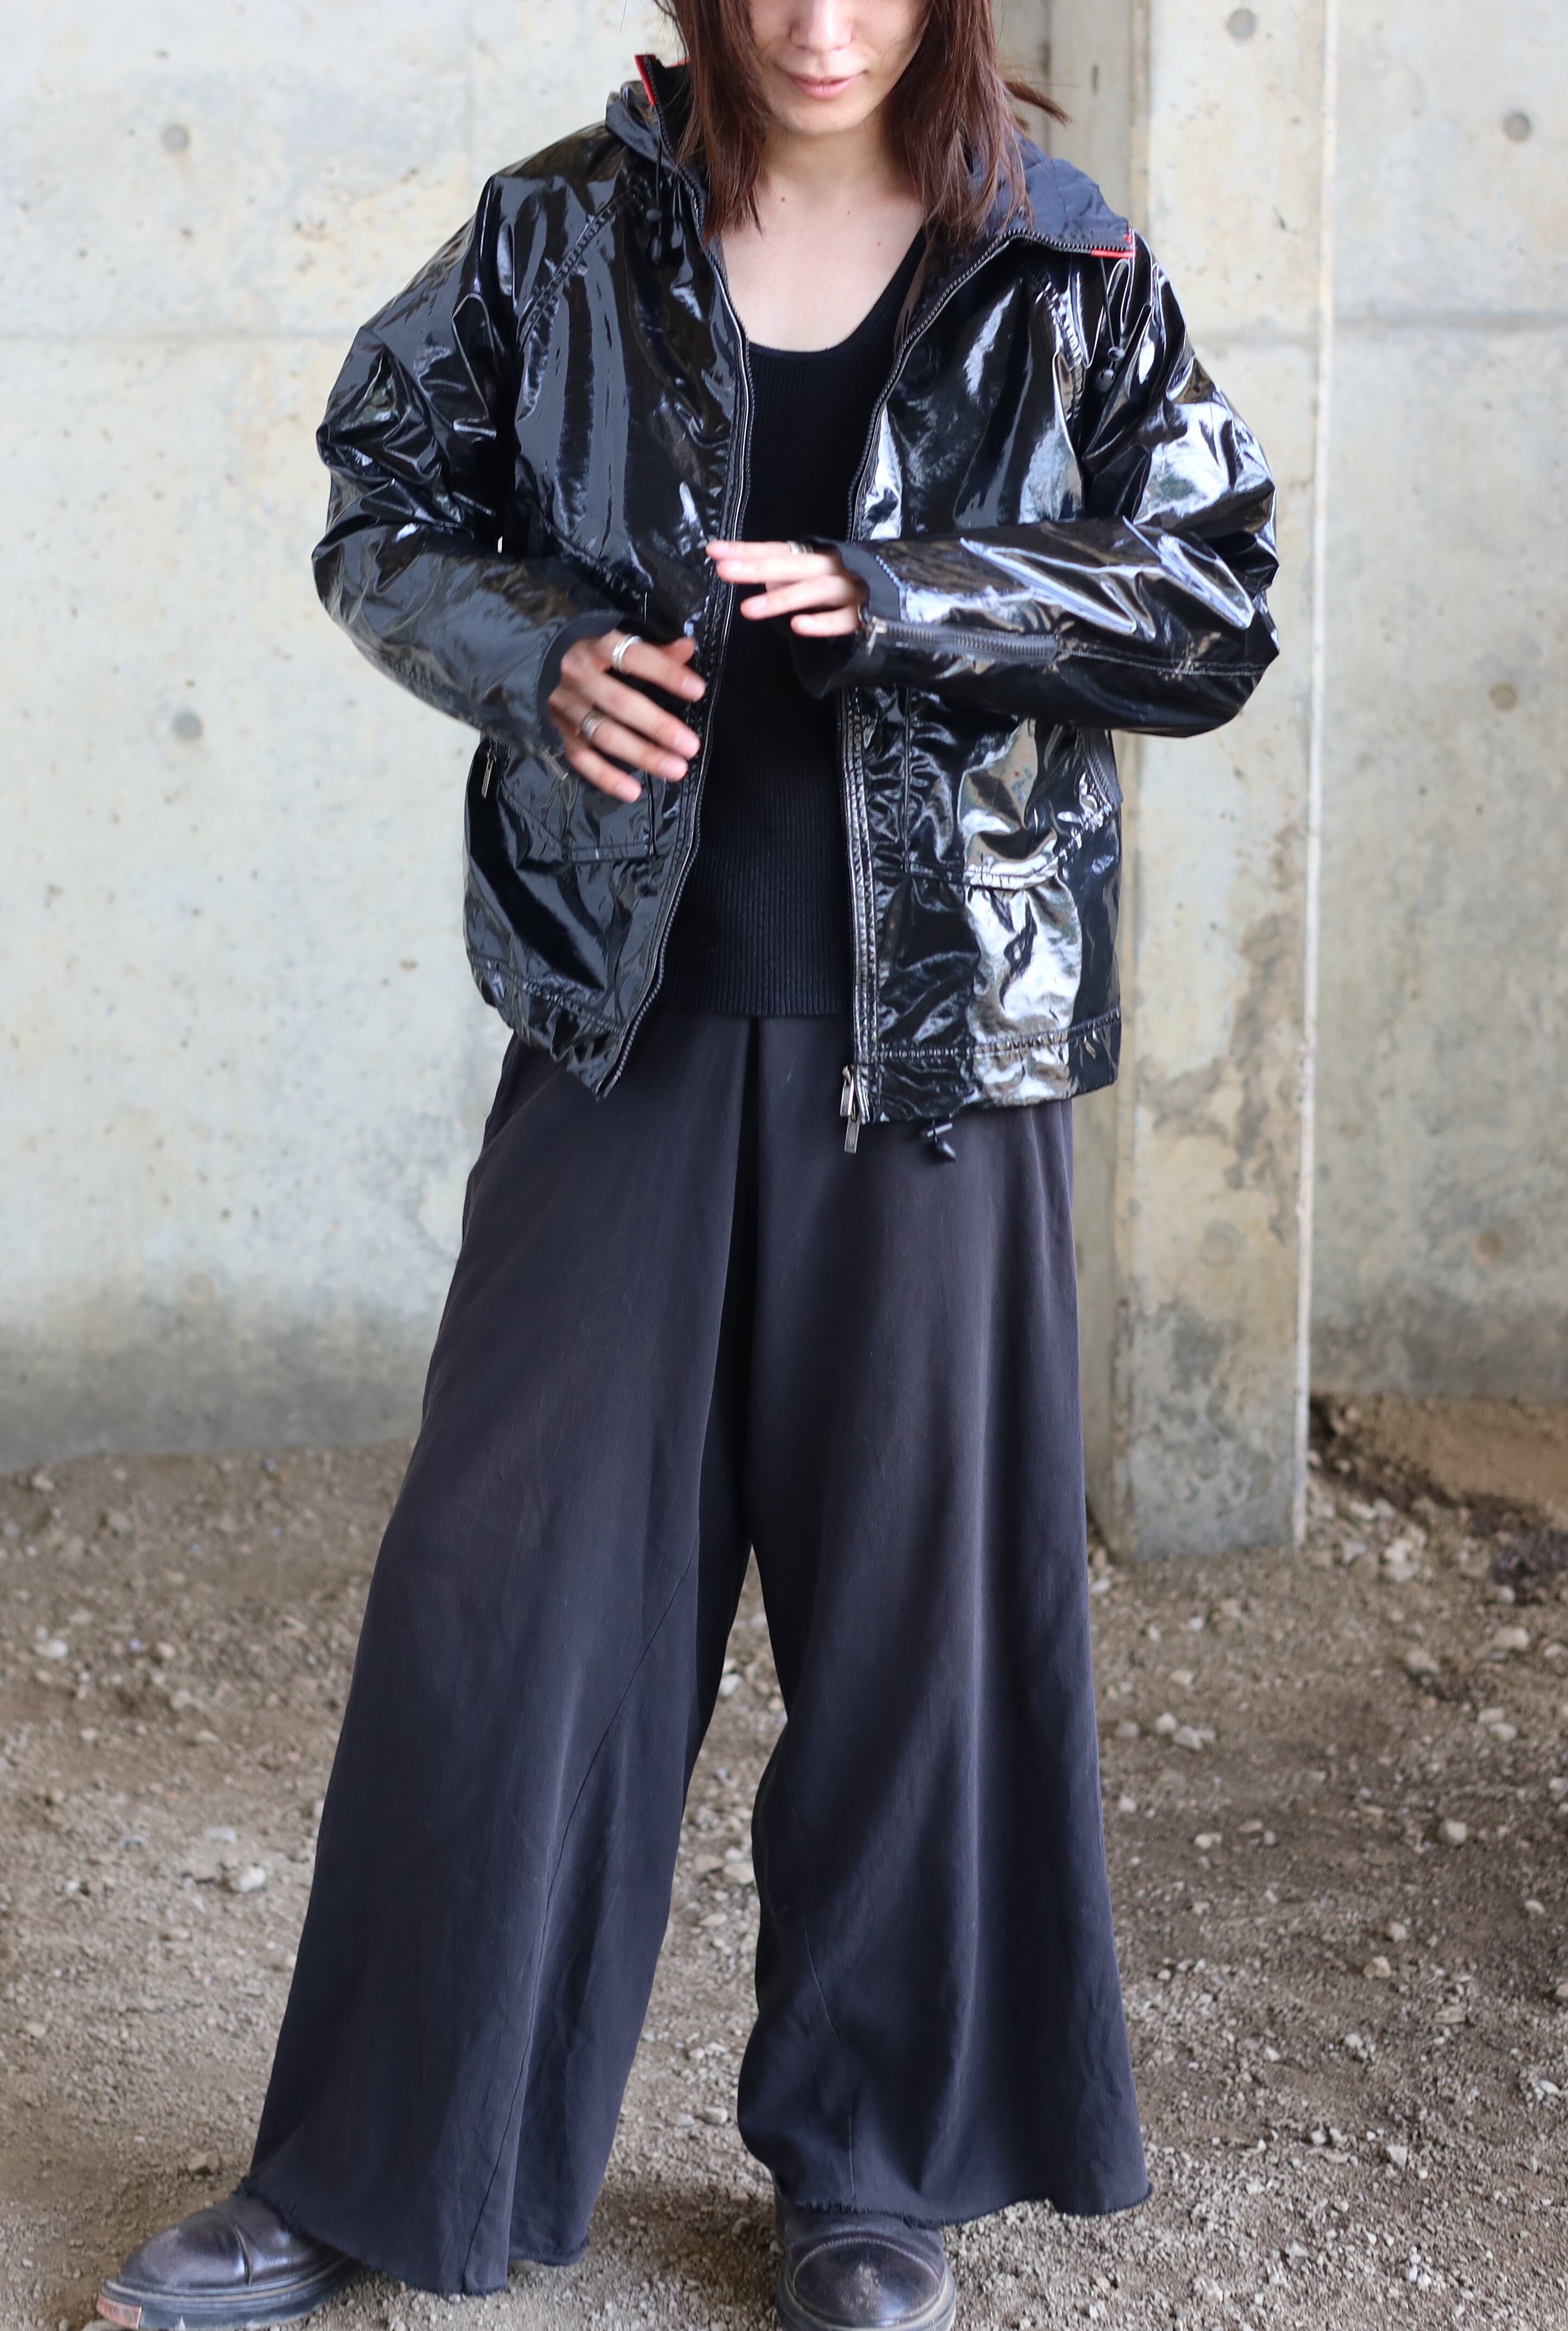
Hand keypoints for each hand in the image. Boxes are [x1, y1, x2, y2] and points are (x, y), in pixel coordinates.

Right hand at [548, 631, 706, 804]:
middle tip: (690, 746)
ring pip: (604, 733)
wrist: (532, 659)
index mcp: (596, 646)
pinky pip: (581, 757)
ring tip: (675, 769)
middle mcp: (578, 675)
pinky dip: (606, 777)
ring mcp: (566, 706)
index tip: (697, 690)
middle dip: (657, 726)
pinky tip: (633, 792)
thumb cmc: (587, 651)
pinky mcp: (557, 730)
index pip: (634, 656)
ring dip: (641, 754)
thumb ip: (652, 649)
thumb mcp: (615, 641)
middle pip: (620, 703)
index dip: (665, 673)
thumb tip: (688, 648)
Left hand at [705, 540, 867, 637]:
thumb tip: (761, 575)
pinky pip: (844, 620)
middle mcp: (834, 567)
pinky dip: (822, 623)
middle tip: (724, 570)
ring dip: (782, 598)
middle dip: (756, 567)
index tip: (714, 551)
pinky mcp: (870, 615)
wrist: (917, 594)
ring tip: (749, 609)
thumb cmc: (863, 586)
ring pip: (814, 592)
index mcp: (821, 557)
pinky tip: (799, 626)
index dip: (747, 550)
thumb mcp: (825, 577)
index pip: (779, 550)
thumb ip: (794, 577)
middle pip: (791, 564)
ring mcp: (853, 590)